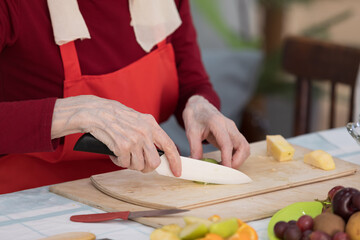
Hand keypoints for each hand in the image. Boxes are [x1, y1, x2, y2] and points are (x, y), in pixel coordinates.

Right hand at [51, 95, 180, 175]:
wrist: (95, 112)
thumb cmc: (115, 117)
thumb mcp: (138, 120)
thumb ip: (149, 134)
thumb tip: (158, 154)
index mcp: (151, 124)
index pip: (170, 145)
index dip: (175, 161)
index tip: (177, 172)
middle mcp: (145, 132)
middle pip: (155, 162)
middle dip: (146, 168)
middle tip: (137, 164)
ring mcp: (134, 139)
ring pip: (139, 166)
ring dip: (130, 164)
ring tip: (123, 154)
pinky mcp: (122, 146)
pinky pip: (124, 164)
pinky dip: (118, 162)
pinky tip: (114, 152)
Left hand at [182, 95, 249, 168]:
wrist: (199, 106)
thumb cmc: (195, 116)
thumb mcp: (191, 132)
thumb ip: (195, 148)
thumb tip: (197, 163)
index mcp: (217, 123)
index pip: (227, 142)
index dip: (228, 157)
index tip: (226, 169)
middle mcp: (229, 125)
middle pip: (243, 145)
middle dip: (238, 161)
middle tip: (226, 170)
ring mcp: (233, 129)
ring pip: (245, 147)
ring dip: (239, 159)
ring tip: (226, 166)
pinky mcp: (234, 133)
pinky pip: (241, 146)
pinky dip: (238, 156)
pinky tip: (227, 161)